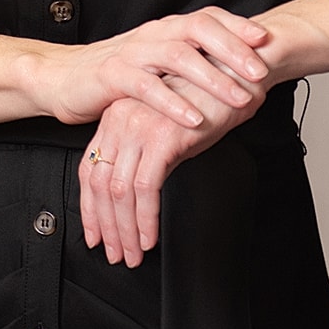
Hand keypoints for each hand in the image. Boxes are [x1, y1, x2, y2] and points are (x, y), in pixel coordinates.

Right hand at [37, 7, 267, 130]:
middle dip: (233, 50)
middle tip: (260, 72)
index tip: (265, 41)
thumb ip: (192, 62)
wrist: (64, 78)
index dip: (238, 26)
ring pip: (178, 56)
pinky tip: (194, 119)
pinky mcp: (113, 75)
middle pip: (199, 30)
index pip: (208, 18)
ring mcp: (133, 52)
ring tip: (237, 97)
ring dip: (211, 77)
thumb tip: (239, 68)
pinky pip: (147, 86)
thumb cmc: (119, 75)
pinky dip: (173, 102)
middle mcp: (153, 34)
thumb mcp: (160, 64)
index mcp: (167, 29)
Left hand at [78, 68, 266, 267]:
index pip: (90, 171)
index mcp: (116, 117)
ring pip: (119, 191)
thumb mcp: (168, 128)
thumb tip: (139, 196)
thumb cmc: (209, 100)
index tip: (96, 235)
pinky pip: (146, 188)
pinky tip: (150, 237)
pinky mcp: (161, 136)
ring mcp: (139, 127)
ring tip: (134, 254)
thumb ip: (147, 156)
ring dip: (126, 230)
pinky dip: (146, 219)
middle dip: (106, 227)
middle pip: (100, 185)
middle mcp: (120, 120)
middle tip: (116, 254)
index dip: (90, 210)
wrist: (238, 74)